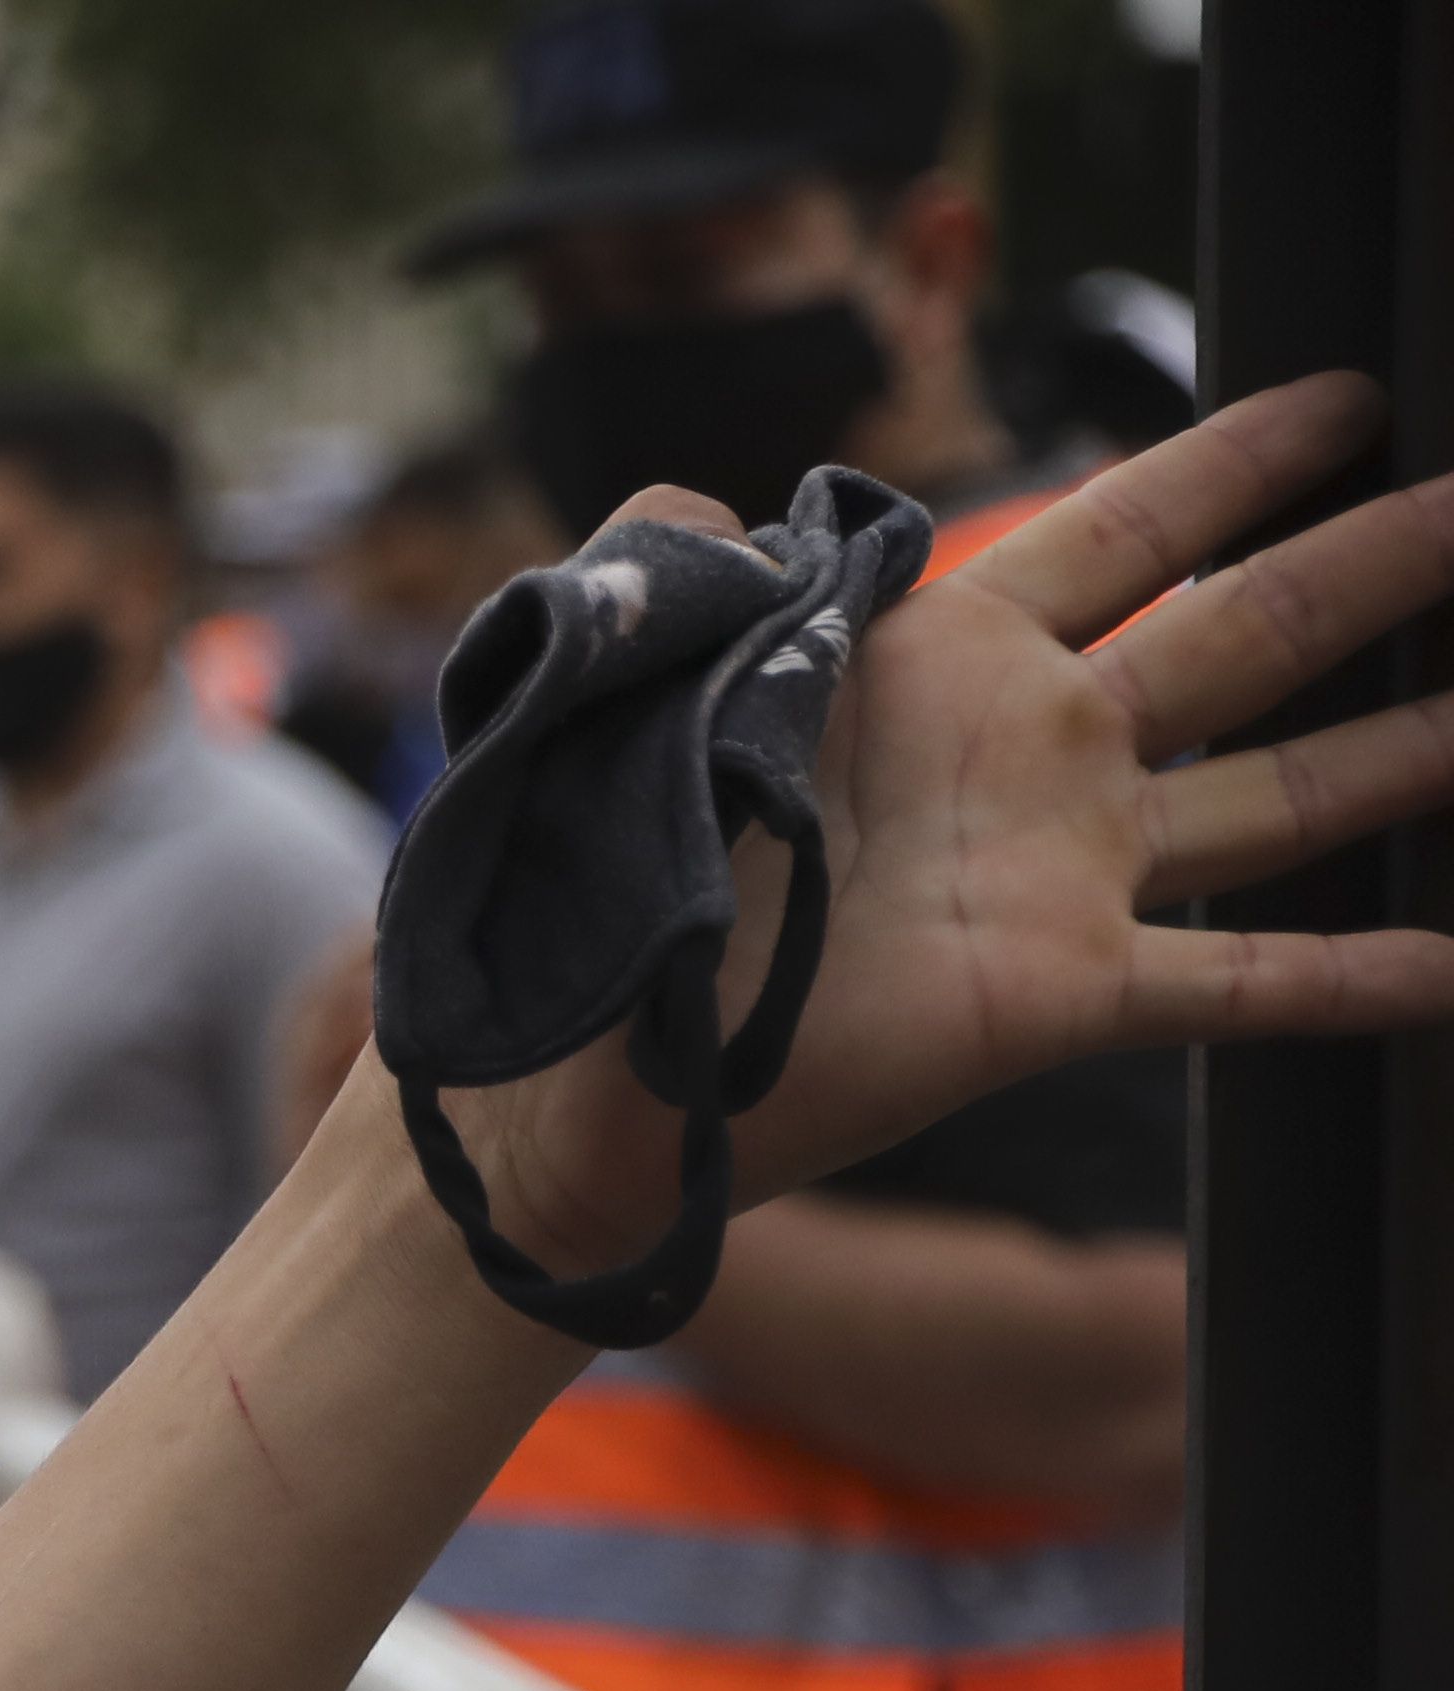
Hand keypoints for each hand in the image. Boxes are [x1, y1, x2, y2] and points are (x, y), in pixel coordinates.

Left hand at [444, 380, 1453, 1265]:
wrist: (559, 1061)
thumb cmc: (583, 871)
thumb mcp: (624, 675)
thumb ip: (672, 561)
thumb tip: (706, 498)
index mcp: (940, 651)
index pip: (1124, 523)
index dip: (1239, 457)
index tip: (1353, 392)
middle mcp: (1031, 748)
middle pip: (1252, 629)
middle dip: (1382, 562)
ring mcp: (1060, 870)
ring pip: (1284, 793)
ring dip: (1411, 750)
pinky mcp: (1057, 994)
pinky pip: (1238, 983)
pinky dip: (1353, 979)